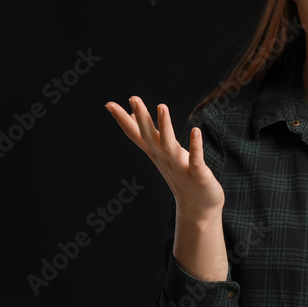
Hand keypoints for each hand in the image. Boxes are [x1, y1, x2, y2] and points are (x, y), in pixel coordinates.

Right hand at [104, 96, 223, 219]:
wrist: (198, 209)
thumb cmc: (181, 177)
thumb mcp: (162, 154)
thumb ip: (149, 136)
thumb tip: (132, 114)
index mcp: (156, 153)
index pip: (136, 135)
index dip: (122, 120)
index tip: (109, 104)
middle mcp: (164, 159)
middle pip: (149, 136)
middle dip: (141, 117)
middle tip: (133, 98)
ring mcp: (180, 167)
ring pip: (169, 145)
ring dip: (165, 126)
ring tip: (161, 106)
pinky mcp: (198, 174)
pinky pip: (196, 159)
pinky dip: (195, 146)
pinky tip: (196, 131)